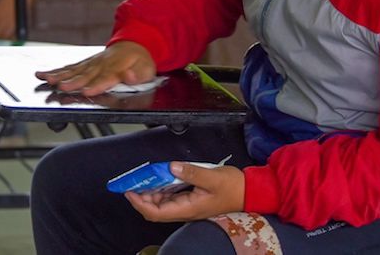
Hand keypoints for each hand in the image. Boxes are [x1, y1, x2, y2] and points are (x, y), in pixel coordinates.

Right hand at [35, 41, 155, 95]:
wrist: (135, 43)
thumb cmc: (140, 61)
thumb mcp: (147, 70)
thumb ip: (138, 75)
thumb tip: (129, 76)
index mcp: (117, 67)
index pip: (106, 77)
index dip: (96, 84)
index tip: (87, 90)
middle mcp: (101, 63)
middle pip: (86, 74)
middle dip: (73, 81)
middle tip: (61, 86)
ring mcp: (91, 62)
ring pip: (74, 69)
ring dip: (59, 75)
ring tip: (47, 79)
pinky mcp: (85, 62)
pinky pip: (69, 67)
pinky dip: (56, 71)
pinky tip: (44, 74)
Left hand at [125, 163, 244, 221]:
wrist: (250, 192)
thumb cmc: (233, 187)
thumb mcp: (212, 177)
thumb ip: (191, 173)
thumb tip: (172, 167)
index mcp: (188, 209)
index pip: (157, 212)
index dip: (140, 203)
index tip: (130, 191)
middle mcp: (186, 210)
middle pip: (156, 210)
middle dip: (142, 197)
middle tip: (133, 182)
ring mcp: (188, 205)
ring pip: (163, 203)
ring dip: (151, 193)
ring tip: (144, 178)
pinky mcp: (192, 199)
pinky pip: (171, 197)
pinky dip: (162, 189)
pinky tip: (160, 178)